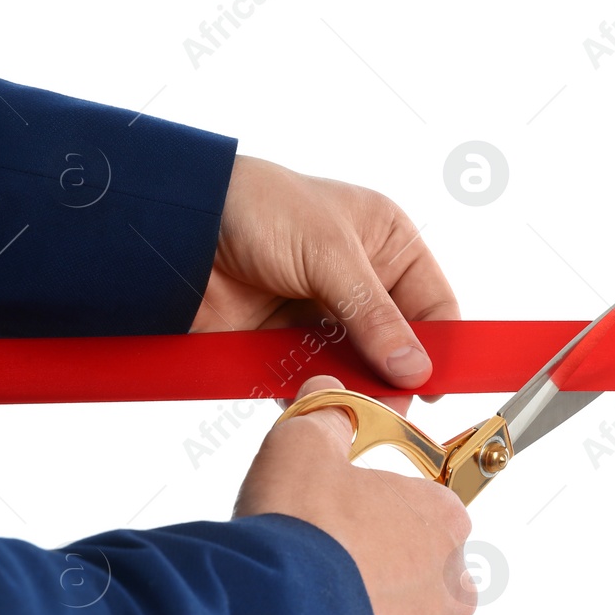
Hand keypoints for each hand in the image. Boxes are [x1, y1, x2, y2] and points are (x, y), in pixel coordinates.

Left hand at [194, 155, 457, 389]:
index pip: (433, 301)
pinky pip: (311, 378)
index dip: (441, 343)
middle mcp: (360, 279)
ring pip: (356, 366)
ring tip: (356, 408)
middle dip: (396, 374)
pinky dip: (315, 393)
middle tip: (395, 405)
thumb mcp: (330, 253)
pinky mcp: (283, 341)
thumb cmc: (256, 206)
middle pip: (397, 342)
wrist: (173, 227)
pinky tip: (318, 402)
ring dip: (355, 388)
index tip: (438, 382)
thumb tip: (414, 368)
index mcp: (386, 241)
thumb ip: (374, 315)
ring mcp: (321, 313)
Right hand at [235, 375, 476, 614]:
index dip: (377, 513)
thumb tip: (329, 393)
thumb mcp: (300, 449)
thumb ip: (324, 418)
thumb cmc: (295, 537)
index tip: (341, 522)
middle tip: (321, 572)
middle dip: (376, 573)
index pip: (425, 511)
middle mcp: (453, 587)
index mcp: (442, 522)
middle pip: (419, 574)